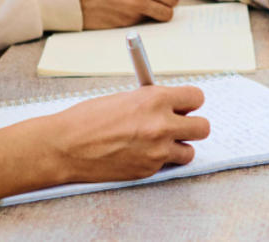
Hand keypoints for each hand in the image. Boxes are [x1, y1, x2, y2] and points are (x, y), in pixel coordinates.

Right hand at [42, 86, 209, 182]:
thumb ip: (151, 101)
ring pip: (189, 151)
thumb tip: (169, 105)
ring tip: (159, 142)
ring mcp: (157, 151)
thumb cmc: (87, 120)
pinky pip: (165, 165)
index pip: (196, 97)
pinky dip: (157, 160)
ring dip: (178, 146)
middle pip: (203, 127)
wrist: (65, 147)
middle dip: (192, 125)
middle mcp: (161, 125)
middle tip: (179, 124)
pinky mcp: (148, 170)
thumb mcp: (124, 98)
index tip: (184, 104)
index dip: (190, 101)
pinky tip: (138, 153)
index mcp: (155, 99)